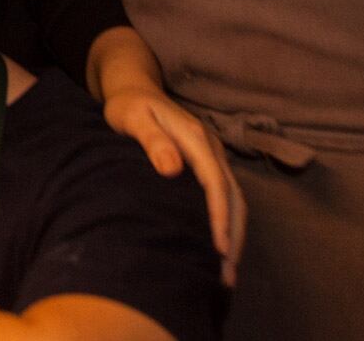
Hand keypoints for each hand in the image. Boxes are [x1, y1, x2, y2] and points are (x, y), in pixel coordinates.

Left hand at [103, 86, 246, 286]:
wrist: (135, 87)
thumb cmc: (129, 105)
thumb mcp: (132, 117)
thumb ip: (151, 140)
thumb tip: (172, 168)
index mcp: (195, 137)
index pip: (215, 183)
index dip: (220, 216)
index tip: (220, 249)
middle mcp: (211, 147)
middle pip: (233, 196)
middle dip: (234, 236)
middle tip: (227, 276)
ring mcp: (212, 155)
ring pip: (234, 199)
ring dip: (234, 234)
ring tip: (227, 272)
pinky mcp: (208, 163)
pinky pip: (225, 196)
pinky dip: (227, 222)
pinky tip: (219, 246)